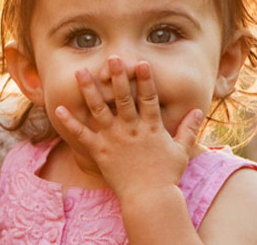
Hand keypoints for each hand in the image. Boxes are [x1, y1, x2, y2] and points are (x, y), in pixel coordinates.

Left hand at [53, 57, 204, 196]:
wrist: (149, 198)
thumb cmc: (167, 175)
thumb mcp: (182, 150)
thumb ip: (188, 129)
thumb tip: (198, 111)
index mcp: (151, 127)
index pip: (149, 98)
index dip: (145, 79)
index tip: (140, 62)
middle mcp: (131, 129)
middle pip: (122, 98)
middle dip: (117, 77)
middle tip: (111, 58)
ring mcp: (113, 139)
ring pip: (98, 109)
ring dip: (89, 90)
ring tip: (80, 72)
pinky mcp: (99, 151)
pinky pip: (81, 134)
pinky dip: (69, 122)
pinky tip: (58, 108)